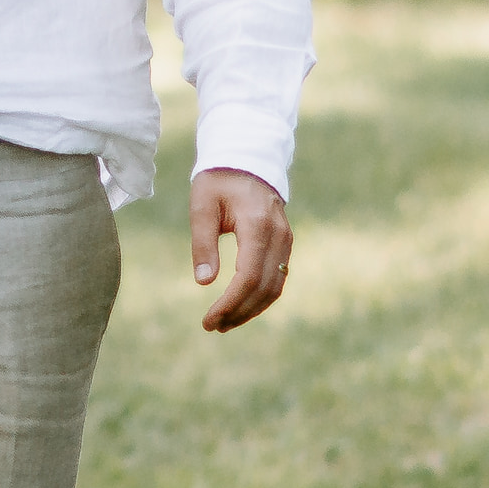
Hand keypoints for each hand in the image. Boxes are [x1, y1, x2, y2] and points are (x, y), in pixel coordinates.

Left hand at [190, 168, 292, 333]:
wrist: (247, 160)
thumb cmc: (219, 181)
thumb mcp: (202, 206)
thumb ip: (203, 243)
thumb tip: (204, 282)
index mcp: (257, 225)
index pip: (248, 277)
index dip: (230, 304)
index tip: (209, 320)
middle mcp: (279, 236)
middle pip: (263, 288)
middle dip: (238, 312)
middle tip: (212, 326)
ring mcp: (286, 241)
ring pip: (274, 288)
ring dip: (250, 310)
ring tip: (223, 323)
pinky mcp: (285, 245)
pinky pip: (277, 279)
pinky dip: (260, 298)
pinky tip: (240, 307)